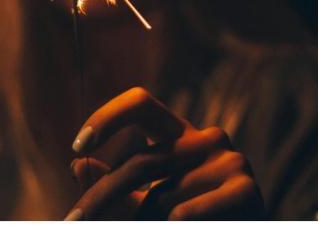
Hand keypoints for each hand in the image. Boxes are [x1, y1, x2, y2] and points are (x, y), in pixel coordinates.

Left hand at [65, 87, 264, 219]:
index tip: (77, 147)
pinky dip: (175, 224)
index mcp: (180, 135)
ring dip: (149, 222)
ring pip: (161, 199)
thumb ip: (114, 186)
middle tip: (72, 221)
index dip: (107, 117)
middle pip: (140, 161)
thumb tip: (78, 166)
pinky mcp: (245, 189)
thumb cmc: (189, 222)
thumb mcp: (147, 204)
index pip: (141, 104)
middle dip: (102, 196)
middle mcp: (206, 139)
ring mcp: (229, 161)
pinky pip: (185, 212)